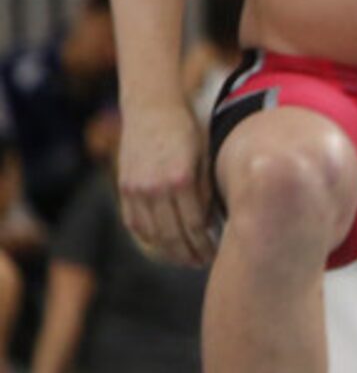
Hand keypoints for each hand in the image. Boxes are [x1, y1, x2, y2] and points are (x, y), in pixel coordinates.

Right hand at [118, 102, 213, 266]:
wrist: (152, 109)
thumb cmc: (189, 131)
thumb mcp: (206, 157)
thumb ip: (207, 191)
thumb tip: (212, 226)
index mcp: (181, 179)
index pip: (195, 225)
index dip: (205, 245)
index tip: (216, 254)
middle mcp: (155, 187)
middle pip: (172, 234)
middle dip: (189, 253)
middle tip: (202, 263)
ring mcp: (136, 189)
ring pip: (152, 233)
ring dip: (169, 250)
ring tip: (185, 258)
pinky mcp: (124, 187)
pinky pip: (134, 223)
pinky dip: (148, 237)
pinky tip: (162, 244)